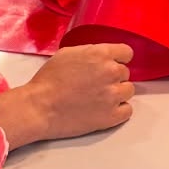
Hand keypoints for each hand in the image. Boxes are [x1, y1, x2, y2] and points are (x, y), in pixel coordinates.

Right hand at [0, 43, 134, 150]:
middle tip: (96, 84)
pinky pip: (128, 110)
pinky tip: (105, 109)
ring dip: (117, 93)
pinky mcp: (111, 116)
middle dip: (113, 77)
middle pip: (125, 73)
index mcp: (101, 54)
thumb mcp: (67, 54)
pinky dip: (119, 110)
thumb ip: (90, 52)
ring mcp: (113, 95)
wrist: (40, 107)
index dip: (118, 59)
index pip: (127, 53)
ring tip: (100, 98)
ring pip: (128, 90)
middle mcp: (111, 73)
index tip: (111, 65)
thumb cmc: (48, 80)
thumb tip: (101, 57)